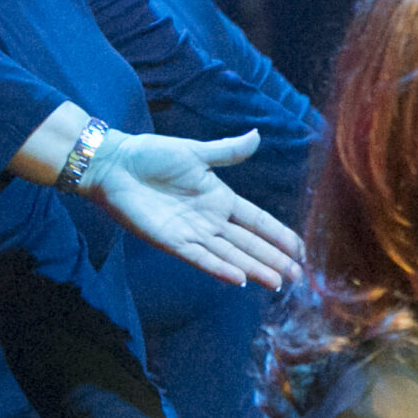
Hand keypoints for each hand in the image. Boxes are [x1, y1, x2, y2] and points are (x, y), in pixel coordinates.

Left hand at [82, 128, 303, 288]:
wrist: (115, 164)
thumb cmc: (152, 155)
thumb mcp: (195, 152)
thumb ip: (227, 151)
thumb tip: (257, 135)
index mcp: (220, 198)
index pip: (258, 221)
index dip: (279, 235)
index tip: (302, 250)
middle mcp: (211, 220)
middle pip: (249, 243)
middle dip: (274, 259)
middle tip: (299, 277)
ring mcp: (193, 233)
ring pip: (230, 255)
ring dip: (254, 268)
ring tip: (277, 283)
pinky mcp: (172, 242)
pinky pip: (200, 258)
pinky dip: (219, 268)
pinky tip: (239, 278)